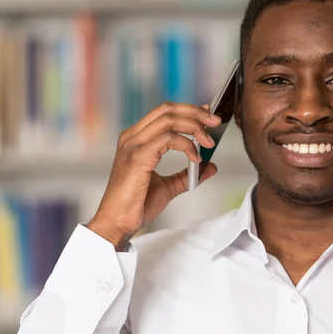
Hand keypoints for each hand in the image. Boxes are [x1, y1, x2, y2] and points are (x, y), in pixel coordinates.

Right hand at [88, 102, 220, 250]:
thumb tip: (209, 166)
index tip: (208, 116)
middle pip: (167, 110)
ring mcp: (133, 145)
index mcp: (136, 139)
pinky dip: (186, 145)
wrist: (118, 223)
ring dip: (194, 128)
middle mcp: (132, 137)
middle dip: (196, 112)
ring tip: (208, 142)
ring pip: (169, 120)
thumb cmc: (135, 205)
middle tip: (215, 121)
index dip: (188, 110)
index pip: (164, 112)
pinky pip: (168, 139)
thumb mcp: (167, 187)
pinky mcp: (138, 157)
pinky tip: (194, 158)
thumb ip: (186, 174)